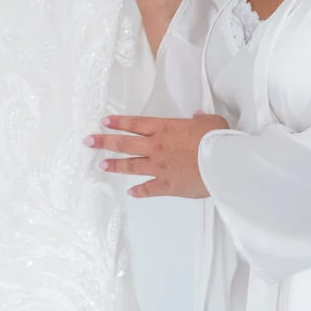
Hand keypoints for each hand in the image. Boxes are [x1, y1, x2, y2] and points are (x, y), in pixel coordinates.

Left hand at [87, 111, 230, 198]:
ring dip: (116, 165)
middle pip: (125, 144)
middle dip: (104, 142)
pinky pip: (149, 189)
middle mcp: (156, 147)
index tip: (104, 122)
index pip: (135, 124)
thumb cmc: (216, 139)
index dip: (118, 123)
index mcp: (164, 129)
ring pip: (131, 166)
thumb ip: (198, 121)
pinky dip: (140, 191)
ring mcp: (159, 167)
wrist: (222, 164)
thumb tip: (195, 117)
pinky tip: (132, 193)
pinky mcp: (167, 186)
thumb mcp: (208, 122)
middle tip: (89, 142)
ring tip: (102, 165)